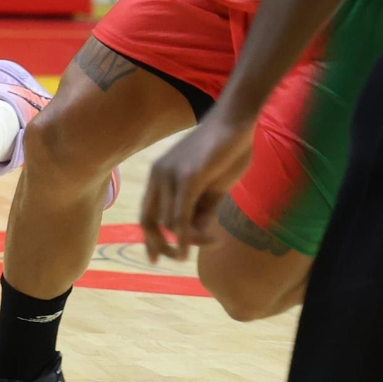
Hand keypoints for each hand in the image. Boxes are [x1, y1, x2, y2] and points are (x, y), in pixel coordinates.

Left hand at [139, 106, 253, 262]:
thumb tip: (195, 235)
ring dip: (192, 239)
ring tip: (215, 239)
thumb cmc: (225, 151)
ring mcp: (170, 176)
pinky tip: (208, 241)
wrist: (236, 122)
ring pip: (170, 224)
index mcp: (158, 176)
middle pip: (150, 223)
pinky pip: (180, 216)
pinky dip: (188, 236)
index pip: (146, 214)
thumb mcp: (211, 188)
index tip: (156, 259)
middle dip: (164, 246)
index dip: (149, 239)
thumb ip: (201, 210)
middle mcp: (157, 176)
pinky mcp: (187, 177)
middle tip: (182, 258)